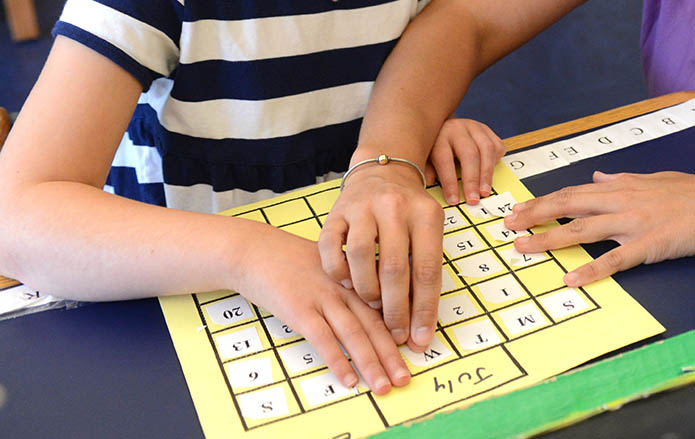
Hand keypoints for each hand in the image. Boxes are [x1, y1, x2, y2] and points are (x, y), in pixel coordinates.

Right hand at [237, 225, 410, 394]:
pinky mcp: (299, 308)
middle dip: (391, 355)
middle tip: (404, 379)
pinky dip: (337, 360)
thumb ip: (350, 283)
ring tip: (383, 386)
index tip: (413, 354)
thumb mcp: (329, 264)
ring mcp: (322, 296)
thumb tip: (370, 310)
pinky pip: (322, 338)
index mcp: (354, 275)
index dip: (399, 332)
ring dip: (370, 363)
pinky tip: (348, 379)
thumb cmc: (290, 260)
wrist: (255, 250)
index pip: (383, 306)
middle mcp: (343, 285)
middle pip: (374, 323)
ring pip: (353, 333)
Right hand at [318, 162, 443, 352]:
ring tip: (372, 305)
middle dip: (396, 310)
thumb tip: (421, 326)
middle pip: (395, 268)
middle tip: (395, 336)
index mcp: (425, 214)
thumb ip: (424, 271)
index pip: (428, 270)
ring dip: (367, 290)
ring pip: (362, 257)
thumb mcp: (426, 231)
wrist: (380, 171)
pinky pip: (331, 248)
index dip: (423, 309)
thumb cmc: (407, 214)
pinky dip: (337, 271)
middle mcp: (394, 207)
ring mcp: (362, 206)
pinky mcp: (335, 212)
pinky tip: (345, 284)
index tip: (419, 339)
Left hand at [426, 118, 505, 205]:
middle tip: (473, 199)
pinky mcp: (487, 130)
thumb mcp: (426, 155)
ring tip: (484, 192)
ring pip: (487, 150)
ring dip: (487, 174)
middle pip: (469, 155)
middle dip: (472, 180)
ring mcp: (474, 128)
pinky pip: (496, 146)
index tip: (453, 200)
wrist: (444, 124)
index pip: (444, 160)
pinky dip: (495, 162)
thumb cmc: (434, 144)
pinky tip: (490, 175)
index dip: (449, 182)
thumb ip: (428, 168)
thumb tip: (429, 183)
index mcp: (439, 136)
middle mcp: (458, 129)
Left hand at [504, 171, 694, 286]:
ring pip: (582, 230)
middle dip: (534, 215)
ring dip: (549, 239)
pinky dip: (591, 269)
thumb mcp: (652, 180)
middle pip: (567, 206)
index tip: (517, 208)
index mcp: (618, 188)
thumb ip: (622, 180)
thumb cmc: (688, 195)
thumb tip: (598, 178)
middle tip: (508, 225)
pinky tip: (571, 278)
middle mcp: (619, 202)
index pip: (570, 193)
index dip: (541, 201)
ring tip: (523, 247)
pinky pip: (615, 259)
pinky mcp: (649, 244)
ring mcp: (632, 223)